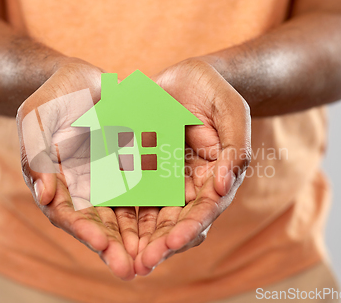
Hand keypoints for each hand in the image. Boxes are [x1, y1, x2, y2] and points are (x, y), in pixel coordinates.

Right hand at [16, 58, 137, 279]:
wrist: (81, 80)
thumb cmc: (52, 97)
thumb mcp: (37, 118)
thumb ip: (37, 153)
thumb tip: (45, 195)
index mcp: (56, 183)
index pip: (67, 214)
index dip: (83, 230)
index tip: (102, 244)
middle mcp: (82, 190)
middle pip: (97, 225)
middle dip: (114, 247)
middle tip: (133, 269)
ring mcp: (105, 181)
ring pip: (122, 216)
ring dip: (137, 238)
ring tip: (156, 256)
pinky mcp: (128, 171)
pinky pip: (143, 192)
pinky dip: (155, 207)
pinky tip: (173, 220)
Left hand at [135, 58, 251, 274]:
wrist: (183, 77)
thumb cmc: (212, 91)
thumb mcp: (230, 110)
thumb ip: (235, 145)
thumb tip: (225, 185)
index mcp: (216, 177)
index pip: (206, 209)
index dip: (191, 226)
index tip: (173, 241)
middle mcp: (191, 187)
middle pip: (177, 222)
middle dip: (161, 244)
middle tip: (143, 263)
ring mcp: (165, 182)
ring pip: (152, 218)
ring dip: (139, 240)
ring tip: (123, 259)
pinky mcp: (142, 173)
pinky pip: (130, 197)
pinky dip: (121, 215)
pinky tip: (106, 231)